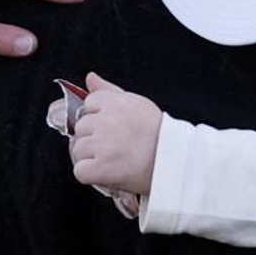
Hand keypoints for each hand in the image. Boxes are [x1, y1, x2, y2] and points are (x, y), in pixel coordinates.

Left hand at [67, 75, 163, 198]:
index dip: (98, 119)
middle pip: (80, 128)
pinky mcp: (101, 168)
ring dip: (90, 158)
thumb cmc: (160, 136)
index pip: (88, 105)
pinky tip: (107, 174)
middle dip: (93, 139)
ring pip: (77, 150)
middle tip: (116, 148)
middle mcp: (107, 121)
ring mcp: (103, 145)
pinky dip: (90, 176)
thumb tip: (90, 78)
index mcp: (116, 103)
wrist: (177, 165)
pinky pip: (80, 171)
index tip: (115, 130)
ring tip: (113, 161)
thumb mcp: (138, 105)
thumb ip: (110, 91)